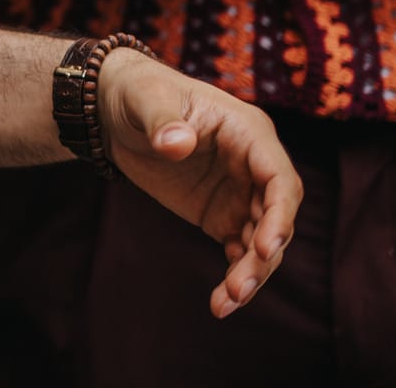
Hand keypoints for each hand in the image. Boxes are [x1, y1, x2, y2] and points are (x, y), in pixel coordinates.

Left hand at [97, 48, 299, 318]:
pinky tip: (220, 303)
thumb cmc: (139, 92)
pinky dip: (234, 277)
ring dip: (251, 274)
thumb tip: (178, 143)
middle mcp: (254, 167)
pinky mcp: (222, 216)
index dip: (279, 215)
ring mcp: (241, 195)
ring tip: (225, 303)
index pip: (280, 179)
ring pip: (262, 242)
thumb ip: (163, 121)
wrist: (115, 109)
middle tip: (237, 288)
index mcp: (249, 133)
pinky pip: (239, 252)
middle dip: (263, 255)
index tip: (265, 247)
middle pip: (276, 218)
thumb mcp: (147, 99)